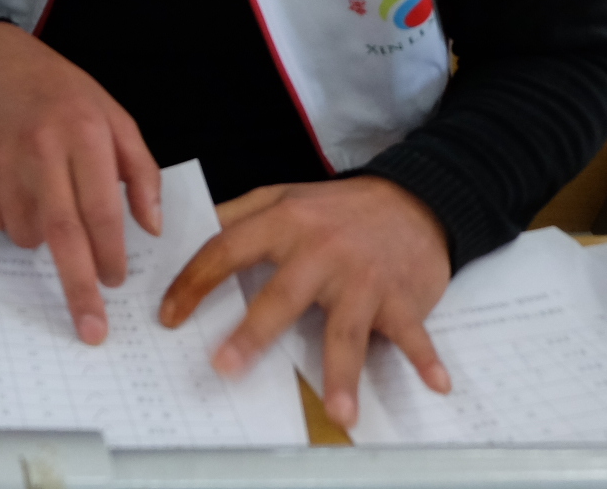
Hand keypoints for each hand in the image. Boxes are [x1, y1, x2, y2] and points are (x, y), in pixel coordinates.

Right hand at [0, 22, 160, 344]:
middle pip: (63, 233)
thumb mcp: (115, 117)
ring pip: (26, 233)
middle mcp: (42, 147)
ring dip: (42, 239)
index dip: (111, 253)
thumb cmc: (64, 95)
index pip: (102, 208)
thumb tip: (152, 228)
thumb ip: (142, 171)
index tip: (117, 283)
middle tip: (92, 329)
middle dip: (79, 287)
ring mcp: (1, 160)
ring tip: (48, 199)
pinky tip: (19, 189)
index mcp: (85, 133)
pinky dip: (12, 221)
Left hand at [158, 177, 451, 429]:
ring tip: (337, 411)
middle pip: (282, 296)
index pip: (227, 250)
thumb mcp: (283, 195)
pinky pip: (412, 334)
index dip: (194, 282)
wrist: (413, 197)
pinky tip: (437, 385)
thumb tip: (191, 232)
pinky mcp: (401, 297)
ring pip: (347, 329)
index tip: (169, 316)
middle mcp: (322, 251)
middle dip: (253, 333)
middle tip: (225, 366)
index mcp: (285, 223)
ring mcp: (363, 278)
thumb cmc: (339, 207)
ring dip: (343, 373)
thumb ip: (238, 214)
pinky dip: (426, 359)